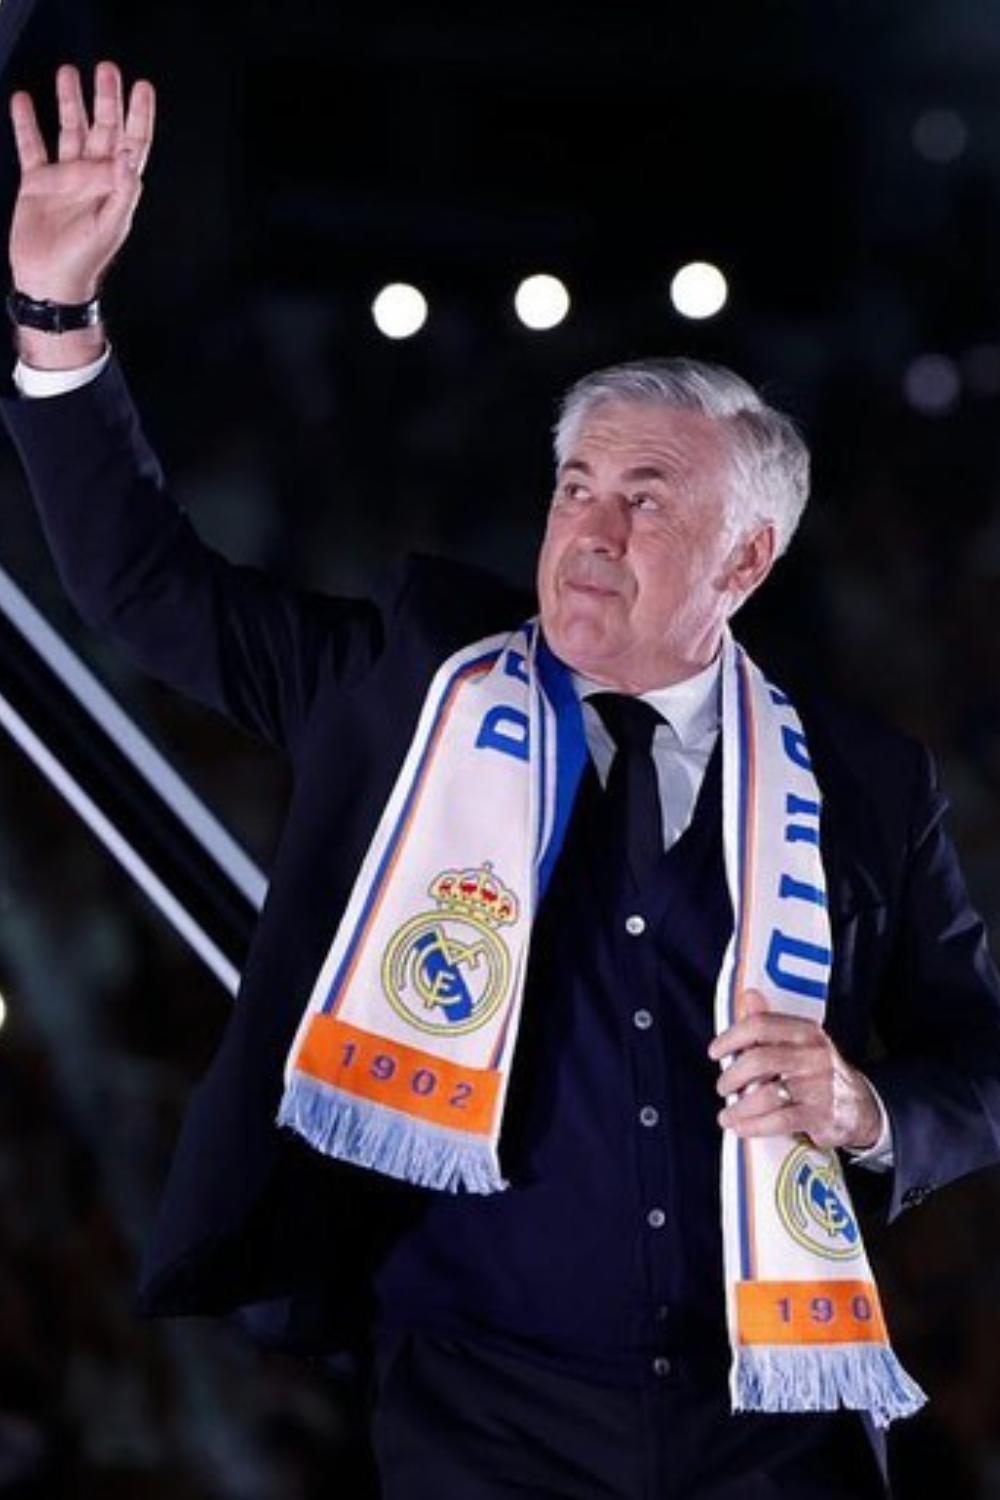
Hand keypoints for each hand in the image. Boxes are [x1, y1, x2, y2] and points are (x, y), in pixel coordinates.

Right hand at [9, 60, 154, 303]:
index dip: (139, 116)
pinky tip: (24, 101)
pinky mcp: (37, 184)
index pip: (132, 144)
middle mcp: (92, 177)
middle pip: (102, 128)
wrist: (50, 281)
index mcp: (115, 186)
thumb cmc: (85, 260)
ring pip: (69, 130)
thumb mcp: (110, 226)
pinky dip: (26, 124)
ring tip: (67, 73)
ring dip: (70, 102)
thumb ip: (122, 190)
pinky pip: (31, 147)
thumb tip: (126, 156)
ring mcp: (65, 178)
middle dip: (105, 98)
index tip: (142, 87)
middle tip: (106, 68)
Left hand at [708, 989, 881, 1150]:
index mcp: (806, 1032)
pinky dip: (753, 1126)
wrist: (860, 1106)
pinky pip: (779, 1121)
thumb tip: (747, 996)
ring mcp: (819, 1086)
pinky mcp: (821, 1115)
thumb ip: (770, 1024)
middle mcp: (815, 1055)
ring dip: (739, 1107)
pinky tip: (741, 1128)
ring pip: (766, 1094)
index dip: (732, 1038)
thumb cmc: (817, 1072)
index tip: (715, 1052)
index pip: (761, 1025)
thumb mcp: (800, 1043)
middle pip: (760, 1060)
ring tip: (726, 1115)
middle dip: (732, 1076)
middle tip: (722, 1087)